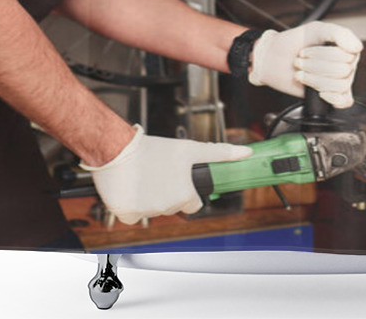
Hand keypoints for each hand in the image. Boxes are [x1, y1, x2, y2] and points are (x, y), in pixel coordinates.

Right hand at [80, 125, 252, 223]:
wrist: (119, 149)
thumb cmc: (155, 149)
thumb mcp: (190, 149)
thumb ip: (220, 153)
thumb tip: (246, 152)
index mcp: (184, 195)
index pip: (193, 204)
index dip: (188, 191)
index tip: (179, 180)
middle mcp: (167, 207)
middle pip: (173, 205)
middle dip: (168, 192)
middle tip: (160, 174)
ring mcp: (146, 213)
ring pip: (153, 210)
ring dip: (150, 197)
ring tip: (146, 176)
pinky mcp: (125, 214)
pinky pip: (133, 215)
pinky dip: (132, 204)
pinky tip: (132, 186)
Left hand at [249, 21, 362, 108]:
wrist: (273, 59)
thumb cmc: (295, 42)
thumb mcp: (317, 29)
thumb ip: (340, 34)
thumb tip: (357, 48)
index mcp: (345, 48)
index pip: (348, 56)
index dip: (324, 55)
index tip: (307, 51)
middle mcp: (345, 64)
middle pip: (343, 71)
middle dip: (316, 66)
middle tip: (300, 62)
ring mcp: (338, 80)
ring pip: (339, 85)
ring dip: (315, 79)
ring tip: (301, 74)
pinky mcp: (331, 95)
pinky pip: (344, 101)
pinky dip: (333, 98)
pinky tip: (319, 92)